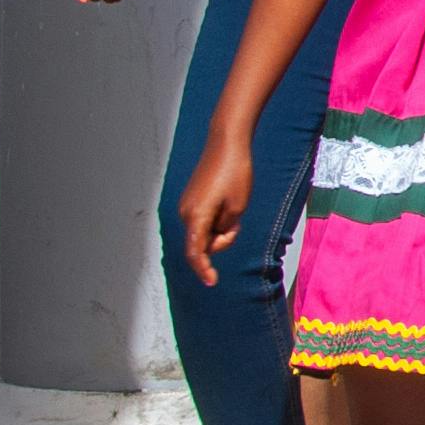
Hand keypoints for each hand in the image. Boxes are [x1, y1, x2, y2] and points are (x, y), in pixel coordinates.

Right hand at [178, 138, 252, 284]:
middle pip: (204, 243)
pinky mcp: (192, 200)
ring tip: (234, 205)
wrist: (226, 143)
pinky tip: (226, 201)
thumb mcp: (238, 206)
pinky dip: (217, 220)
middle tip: (238, 222)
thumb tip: (214, 235)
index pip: (196, 252)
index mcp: (196, 216)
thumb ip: (224, 228)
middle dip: (223, 239)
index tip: (212, 282)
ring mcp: (187, 206)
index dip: (203, 269)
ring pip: (205, 232)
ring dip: (221, 228)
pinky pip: (204, 220)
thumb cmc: (235, 173)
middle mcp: (186, 213)